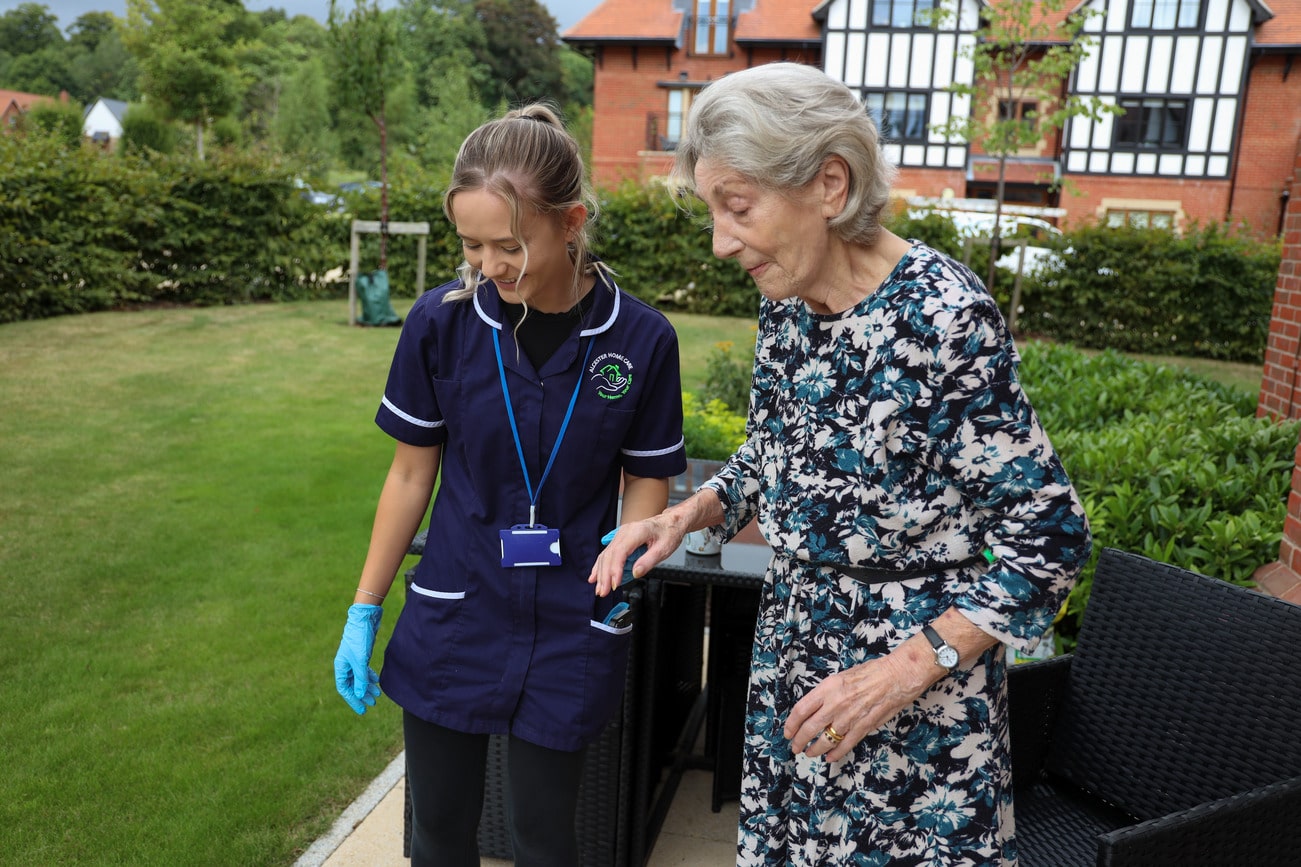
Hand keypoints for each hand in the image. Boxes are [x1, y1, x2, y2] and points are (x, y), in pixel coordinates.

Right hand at [334, 603, 383, 714]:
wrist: (365, 618)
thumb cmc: (359, 638)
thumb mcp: (360, 660)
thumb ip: (360, 678)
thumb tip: (361, 695)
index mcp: (341, 667)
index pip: (345, 689)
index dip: (353, 700)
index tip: (362, 710)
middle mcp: (345, 664)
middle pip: (353, 685)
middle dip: (362, 695)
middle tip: (373, 704)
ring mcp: (353, 659)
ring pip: (359, 678)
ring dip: (368, 686)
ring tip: (377, 695)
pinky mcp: (361, 654)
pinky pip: (364, 669)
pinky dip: (370, 676)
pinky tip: (377, 680)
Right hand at [589, 518, 684, 596]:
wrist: (669, 522)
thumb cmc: (668, 533)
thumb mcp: (664, 548)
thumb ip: (649, 561)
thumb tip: (636, 573)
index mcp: (637, 532)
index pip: (620, 552)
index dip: (615, 569)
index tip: (614, 584)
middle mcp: (625, 532)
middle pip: (610, 555)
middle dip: (605, 575)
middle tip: (604, 592)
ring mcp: (620, 535)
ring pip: (605, 555)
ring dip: (600, 573)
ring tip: (600, 589)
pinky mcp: (619, 540)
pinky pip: (606, 554)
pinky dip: (599, 566)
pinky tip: (594, 577)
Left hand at [783, 640, 936, 761]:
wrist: (896, 676)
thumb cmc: (871, 673)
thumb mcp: (841, 677)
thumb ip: (827, 693)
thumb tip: (814, 708)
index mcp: (827, 688)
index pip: (801, 710)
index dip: (791, 724)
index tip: (788, 732)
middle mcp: (835, 704)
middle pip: (809, 728)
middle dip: (799, 741)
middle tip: (795, 747)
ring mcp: (849, 717)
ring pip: (826, 740)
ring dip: (815, 749)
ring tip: (810, 753)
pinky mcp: (863, 727)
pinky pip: (845, 745)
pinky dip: (835, 753)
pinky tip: (829, 757)